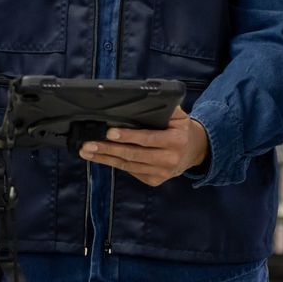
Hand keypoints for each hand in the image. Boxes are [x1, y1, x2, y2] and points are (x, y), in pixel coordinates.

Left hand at [79, 107, 208, 186]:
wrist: (195, 152)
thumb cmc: (182, 130)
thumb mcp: (180, 116)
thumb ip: (165, 109)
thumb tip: (145, 101)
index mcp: (176, 141)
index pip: (148, 139)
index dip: (128, 136)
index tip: (110, 132)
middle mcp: (168, 159)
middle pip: (133, 155)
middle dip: (108, 149)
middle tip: (89, 144)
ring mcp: (161, 173)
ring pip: (128, 165)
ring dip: (105, 158)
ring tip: (87, 151)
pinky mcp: (154, 180)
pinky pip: (131, 171)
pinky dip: (114, 164)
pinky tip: (100, 157)